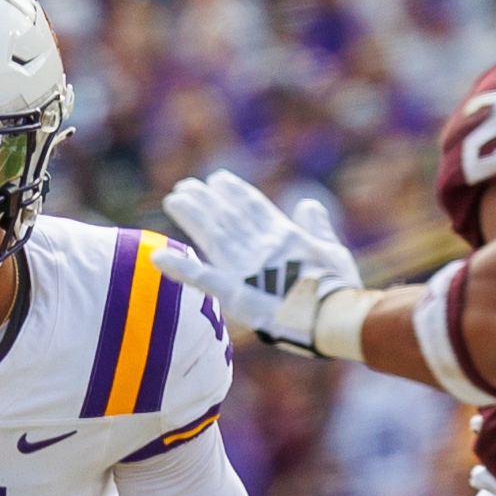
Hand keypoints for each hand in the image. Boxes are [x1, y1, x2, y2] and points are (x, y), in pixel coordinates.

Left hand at [153, 170, 362, 355]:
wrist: (334, 317)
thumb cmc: (338, 288)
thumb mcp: (332, 250)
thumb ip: (316, 227)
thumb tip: (308, 204)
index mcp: (285, 236)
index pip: (253, 206)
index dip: (233, 191)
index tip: (217, 179)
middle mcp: (260, 245)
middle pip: (226, 216)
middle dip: (205, 200)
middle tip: (185, 186)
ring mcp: (245, 267)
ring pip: (212, 234)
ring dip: (191, 216)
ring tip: (174, 199)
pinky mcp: (232, 292)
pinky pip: (199, 277)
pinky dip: (178, 266)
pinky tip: (156, 256)